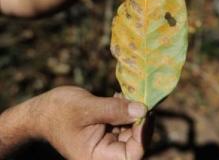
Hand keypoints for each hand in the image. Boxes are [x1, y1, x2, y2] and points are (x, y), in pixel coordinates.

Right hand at [32, 86, 149, 159]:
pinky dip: (125, 110)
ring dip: (133, 113)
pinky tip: (119, 97)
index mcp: (96, 157)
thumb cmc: (58, 111)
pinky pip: (122, 123)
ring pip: (131, 131)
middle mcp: (103, 153)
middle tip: (142, 98)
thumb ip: (115, 110)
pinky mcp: (105, 132)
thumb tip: (143, 109)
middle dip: (141, 120)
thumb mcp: (87, 108)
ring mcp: (105, 142)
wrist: (42, 111)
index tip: (147, 112)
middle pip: (134, 143)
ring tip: (128, 95)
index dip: (143, 136)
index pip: (130, 155)